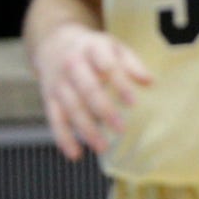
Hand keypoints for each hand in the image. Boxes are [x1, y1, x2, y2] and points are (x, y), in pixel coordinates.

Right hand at [34, 21, 153, 159]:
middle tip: (121, 129)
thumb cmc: (93, 49)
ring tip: (103, 147)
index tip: (133, 103)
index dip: (120, 84)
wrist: (54, 44)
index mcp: (92, 48)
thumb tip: (149, 82)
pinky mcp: (49, 99)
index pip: (107, 65)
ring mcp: (58, 83)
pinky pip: (55, 120)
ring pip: (71, 108)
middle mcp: (72, 65)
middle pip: (87, 89)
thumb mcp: (113, 46)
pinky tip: (76, 154)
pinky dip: (64, 139)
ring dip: (86, 129)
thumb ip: (131, 63)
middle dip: (104, 110)